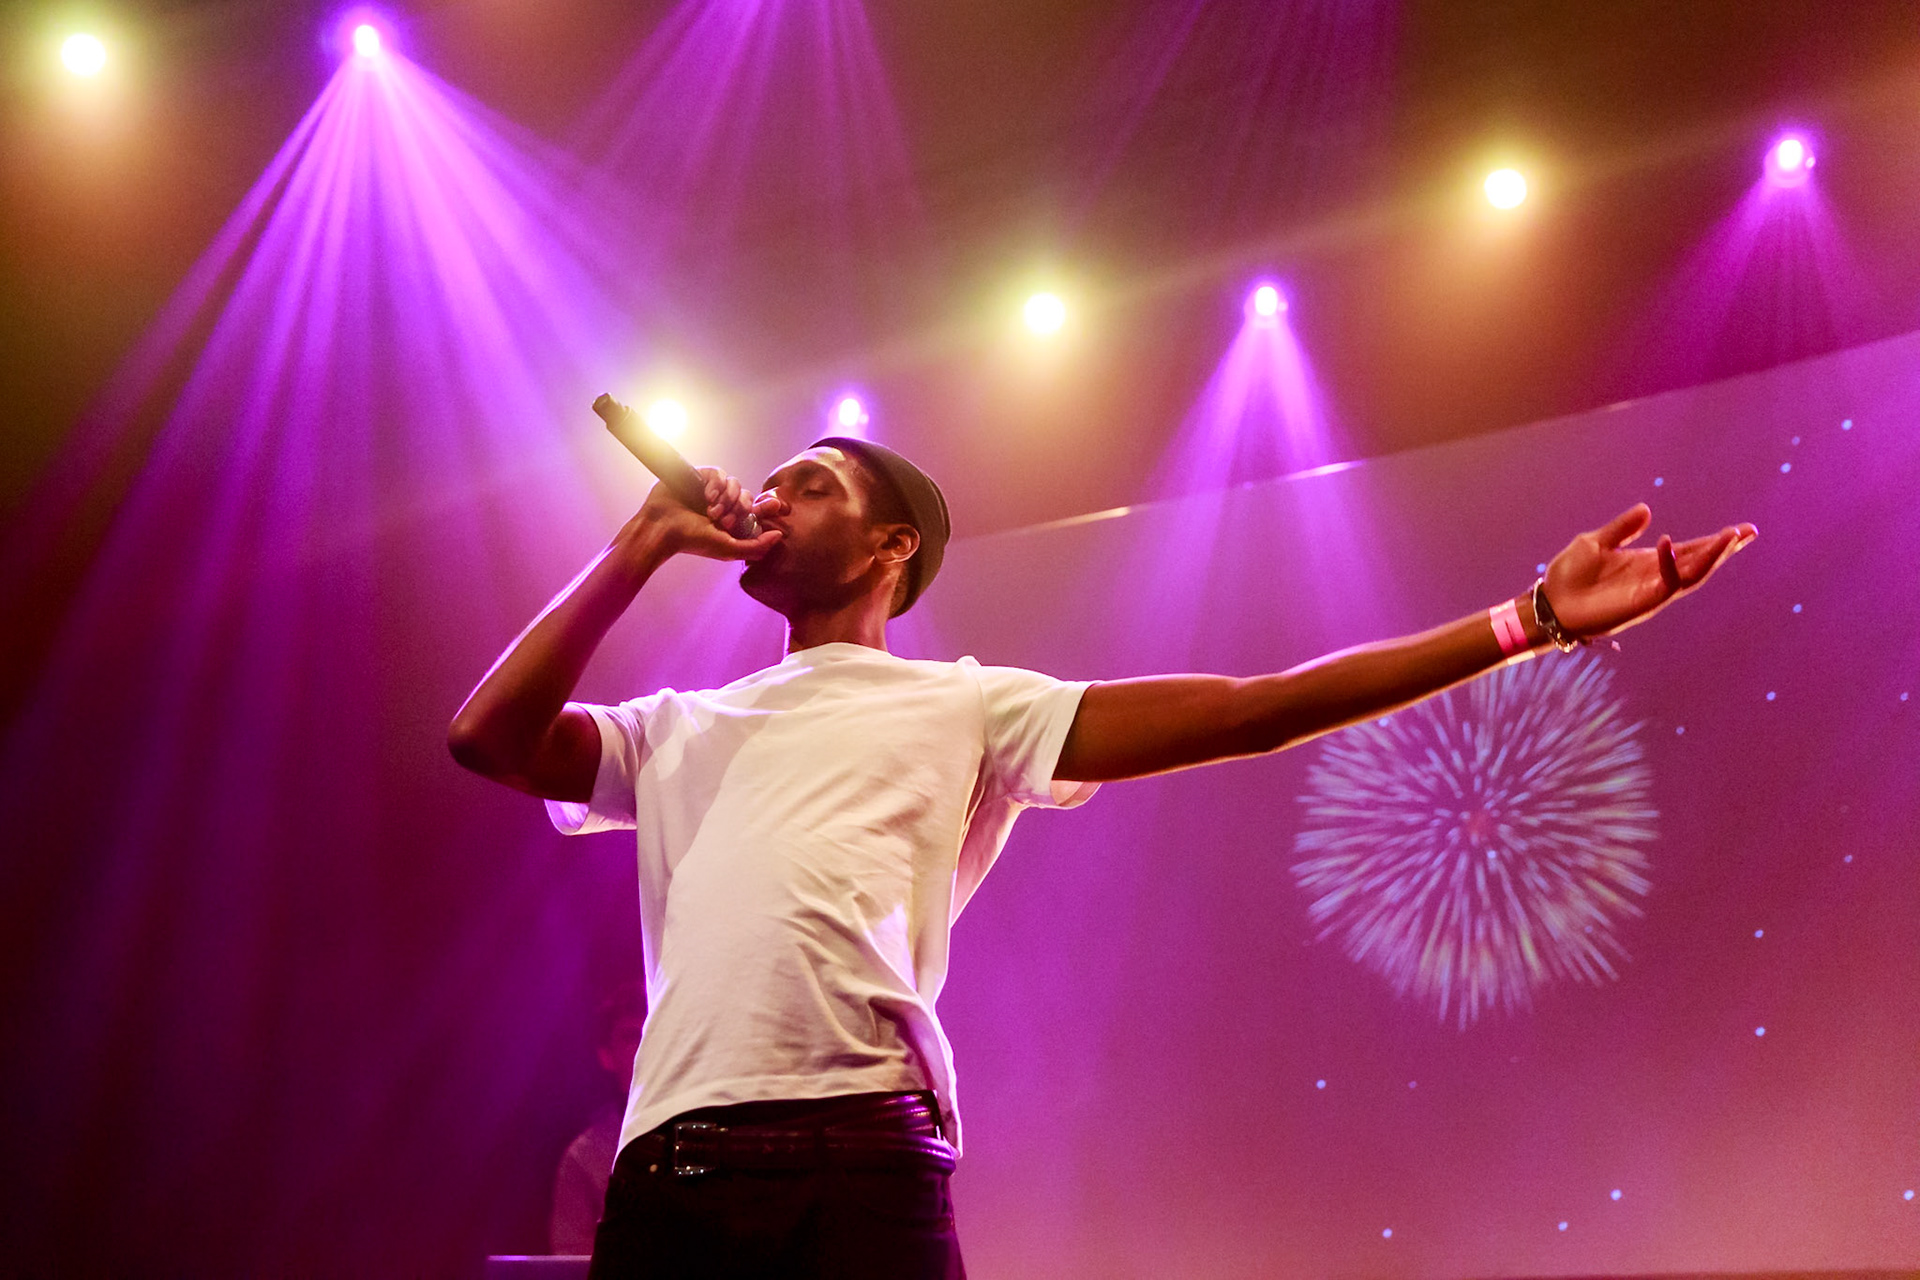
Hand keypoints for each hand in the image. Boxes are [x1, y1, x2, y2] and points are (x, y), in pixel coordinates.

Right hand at [630, 467, 783, 562]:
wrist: (662, 528)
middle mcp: (724, 505)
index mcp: (732, 522)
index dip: (766, 507)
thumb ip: (756, 547)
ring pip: (736, 484)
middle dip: (741, 507)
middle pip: (748, 495)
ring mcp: (712, 491)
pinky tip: (707, 496)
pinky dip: (718, 484)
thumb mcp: (728, 549)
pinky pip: (720, 473)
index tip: (775, 505)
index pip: (756, 510)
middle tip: (726, 519)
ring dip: (728, 497)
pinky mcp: (701, 477)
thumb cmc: (692, 541)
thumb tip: (780, 536)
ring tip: (712, 511)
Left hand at [1542, 503, 1756, 639]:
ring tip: (1731, 536)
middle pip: (1700, 563)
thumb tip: (1647, 510)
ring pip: (1693, 575)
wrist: (1548, 605)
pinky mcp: (1641, 604)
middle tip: (1749, 531)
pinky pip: (1667, 585)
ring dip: (1713, 557)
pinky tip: (1669, 543)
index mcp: (1647, 563)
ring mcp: (1651, 592)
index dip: (1714, 541)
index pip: (1688, 550)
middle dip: (1725, 549)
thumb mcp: (1594, 543)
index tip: (1741, 530)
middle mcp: (1655, 578)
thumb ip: (1621, 529)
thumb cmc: (1568, 577)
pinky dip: (1671, 564)